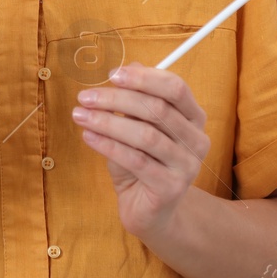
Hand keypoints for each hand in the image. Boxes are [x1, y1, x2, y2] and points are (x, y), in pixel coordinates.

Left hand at [72, 64, 208, 239]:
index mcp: (194, 117)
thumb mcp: (137, 125)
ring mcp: (187, 166)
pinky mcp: (171, 188)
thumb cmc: (141, 161)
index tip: (111, 75)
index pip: (175, 88)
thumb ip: (136, 99)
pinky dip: (108, 145)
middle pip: (157, 109)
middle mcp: (197, 140)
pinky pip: (136, 160)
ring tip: (80, 116)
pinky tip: (87, 137)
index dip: (143, 78)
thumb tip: (128, 67)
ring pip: (145, 135)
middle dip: (116, 100)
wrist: (149, 210)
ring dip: (107, 122)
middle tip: (84, 97)